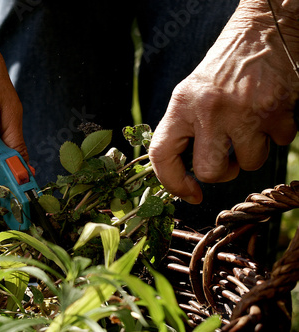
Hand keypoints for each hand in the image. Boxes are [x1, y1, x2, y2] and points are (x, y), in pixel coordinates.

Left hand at [149, 0, 298, 203]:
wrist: (259, 35)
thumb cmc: (221, 71)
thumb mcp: (189, 94)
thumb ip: (183, 129)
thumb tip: (181, 175)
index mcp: (181, 105)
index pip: (162, 154)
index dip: (172, 182)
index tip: (189, 193)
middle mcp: (209, 110)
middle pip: (210, 171)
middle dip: (220, 174)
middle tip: (225, 161)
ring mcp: (244, 112)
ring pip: (248, 164)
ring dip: (250, 153)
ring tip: (249, 127)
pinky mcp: (276, 111)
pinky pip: (278, 144)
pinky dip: (275, 135)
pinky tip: (269, 114)